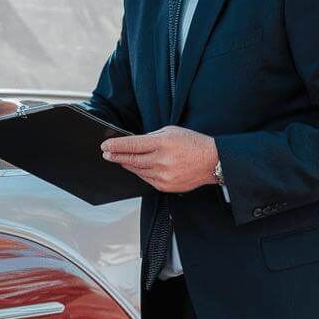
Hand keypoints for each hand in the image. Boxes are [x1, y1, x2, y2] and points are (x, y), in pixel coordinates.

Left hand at [100, 126, 218, 192]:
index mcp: (162, 144)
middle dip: (115, 156)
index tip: (105, 146)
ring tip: (119, 159)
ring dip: (126, 164)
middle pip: (131, 159)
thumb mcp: (171, 131)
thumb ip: (151, 137)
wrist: (213, 161)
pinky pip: (146, 179)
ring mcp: (163, 175)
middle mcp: (161, 160)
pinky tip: (136, 167)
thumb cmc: (193, 144)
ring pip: (137, 170)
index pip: (132, 145)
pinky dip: (139, 172)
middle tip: (106, 153)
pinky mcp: (165, 186)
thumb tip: (134, 142)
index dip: (116, 146)